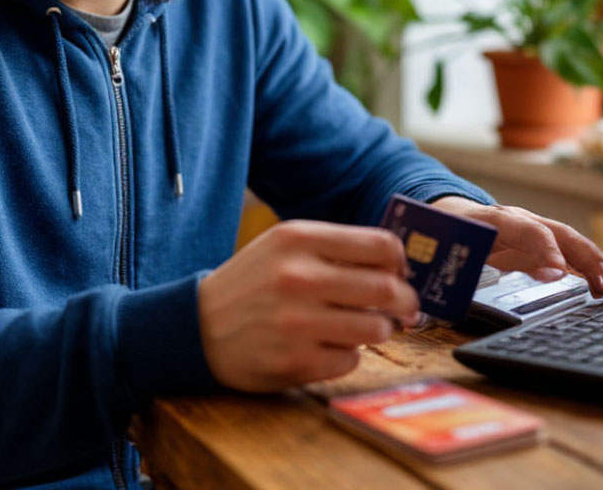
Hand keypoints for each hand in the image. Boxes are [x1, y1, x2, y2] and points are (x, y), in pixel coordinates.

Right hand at [197, 220, 420, 391]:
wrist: (197, 326)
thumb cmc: (252, 283)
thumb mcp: (284, 246)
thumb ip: (335, 248)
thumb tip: (397, 266)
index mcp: (299, 239)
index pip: (380, 245)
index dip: (400, 262)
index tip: (399, 273)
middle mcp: (299, 277)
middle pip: (386, 289)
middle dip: (405, 301)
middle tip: (405, 308)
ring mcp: (297, 323)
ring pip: (376, 328)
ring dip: (379, 330)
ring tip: (367, 327)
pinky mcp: (295, 362)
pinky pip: (351, 360)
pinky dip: (349, 355)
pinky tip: (329, 346)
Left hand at [428, 197, 602, 296]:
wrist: (449, 213)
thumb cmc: (447, 235)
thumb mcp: (445, 249)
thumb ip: (452, 270)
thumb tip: (444, 305)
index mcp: (492, 219)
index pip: (524, 229)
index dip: (543, 250)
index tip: (558, 273)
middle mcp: (518, 219)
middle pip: (558, 233)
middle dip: (584, 257)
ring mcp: (533, 227)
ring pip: (569, 241)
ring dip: (594, 263)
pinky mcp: (541, 240)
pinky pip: (569, 251)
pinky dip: (589, 267)